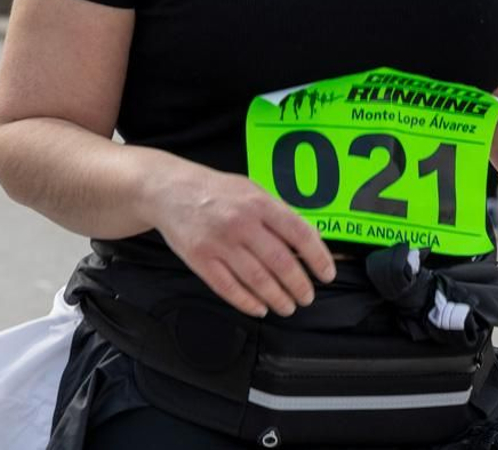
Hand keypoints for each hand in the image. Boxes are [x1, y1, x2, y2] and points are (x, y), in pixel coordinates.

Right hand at [148, 163, 334, 318]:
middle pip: (280, 262)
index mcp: (259, 203)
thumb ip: (279, 212)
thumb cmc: (216, 191)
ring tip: (288, 307)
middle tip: (307, 297)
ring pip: (257, 280)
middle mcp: (241, 223)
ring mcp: (219, 243)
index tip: (327, 274)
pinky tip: (259, 308)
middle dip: (299, 285)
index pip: (299, 233)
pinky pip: (229, 288)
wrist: (170, 190)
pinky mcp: (200, 259)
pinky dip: (247, 302)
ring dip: (277, 298)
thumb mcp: (252, 189)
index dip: (318, 257)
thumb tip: (310, 239)